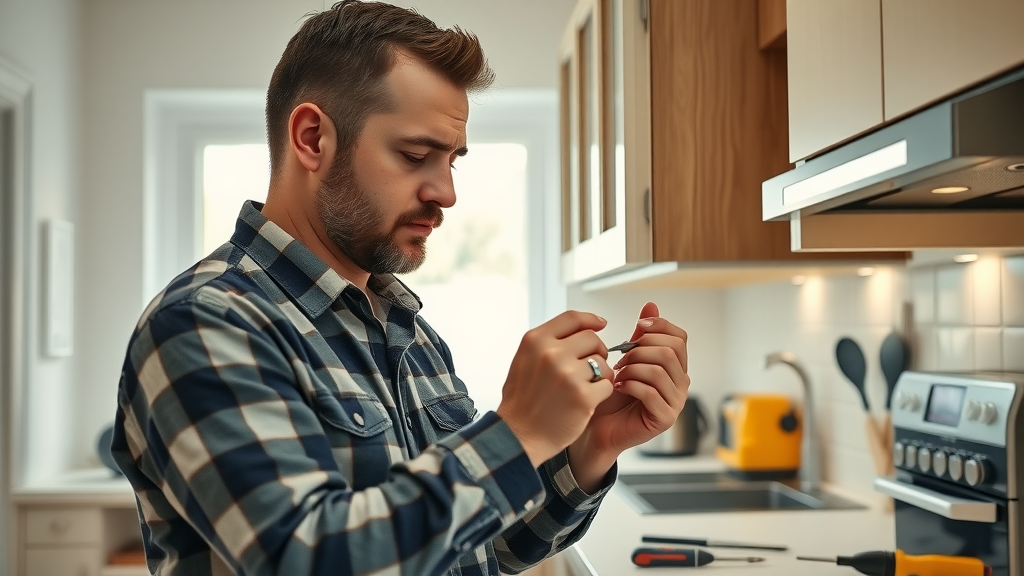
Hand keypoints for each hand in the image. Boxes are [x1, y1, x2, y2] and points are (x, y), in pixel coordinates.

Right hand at [496, 311, 614, 466]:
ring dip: (600, 374)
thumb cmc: (522, 401)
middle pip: (592, 339)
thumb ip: (547, 342)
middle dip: (596, 351)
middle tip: (589, 367)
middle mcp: (551, 354)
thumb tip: (580, 328)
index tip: (601, 323)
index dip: (591, 320)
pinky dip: (602, 392)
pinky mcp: (583, 397)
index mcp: (535, 341)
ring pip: (602, 362)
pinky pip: (607, 384)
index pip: (572, 318)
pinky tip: (587, 400)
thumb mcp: (524, 360)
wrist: (518, 435)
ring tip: (584, 386)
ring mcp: (568, 375)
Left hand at [570, 302, 688, 483]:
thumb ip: (640, 335)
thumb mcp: (625, 359)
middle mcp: (681, 383)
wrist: (598, 427)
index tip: (639, 328)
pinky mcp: (664, 418)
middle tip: (621, 359)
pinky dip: (631, 385)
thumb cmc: (611, 394)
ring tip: (618, 374)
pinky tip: (618, 387)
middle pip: (671, 351)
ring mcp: (675, 402)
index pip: (680, 337)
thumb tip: (651, 305)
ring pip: (659, 370)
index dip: (661, 327)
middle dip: (641, 349)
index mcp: (674, 366)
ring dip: (633, 368)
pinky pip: (650, 392)